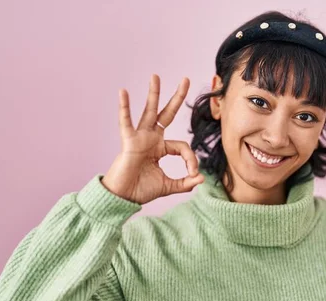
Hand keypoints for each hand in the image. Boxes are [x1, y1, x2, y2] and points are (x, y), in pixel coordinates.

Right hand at [101, 74, 204, 204]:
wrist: (123, 197)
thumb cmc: (141, 190)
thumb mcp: (169, 186)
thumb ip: (185, 183)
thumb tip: (202, 179)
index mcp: (161, 148)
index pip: (182, 147)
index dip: (191, 159)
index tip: (193, 173)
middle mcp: (151, 139)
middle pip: (166, 114)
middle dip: (177, 98)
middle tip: (185, 79)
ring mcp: (140, 138)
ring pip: (149, 111)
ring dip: (153, 94)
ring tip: (156, 76)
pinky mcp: (128, 141)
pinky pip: (126, 122)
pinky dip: (124, 107)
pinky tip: (123, 92)